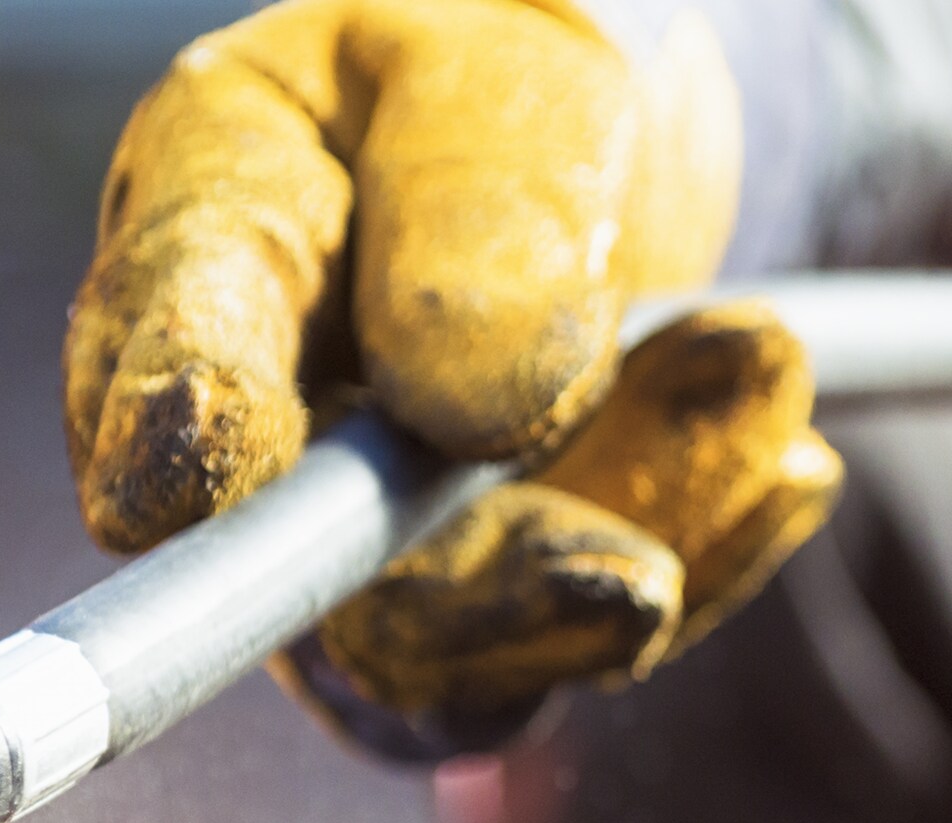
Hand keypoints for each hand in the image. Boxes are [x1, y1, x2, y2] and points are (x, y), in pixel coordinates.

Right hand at [66, 0, 839, 737]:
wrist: (617, 117)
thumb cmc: (520, 59)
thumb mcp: (509, 74)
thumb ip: (476, 204)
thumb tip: (469, 404)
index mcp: (222, 213)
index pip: (166, 324)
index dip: (167, 415)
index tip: (179, 490)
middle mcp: (266, 401)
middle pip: (317, 569)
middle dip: (487, 595)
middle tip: (637, 583)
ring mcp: (367, 517)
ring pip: (460, 635)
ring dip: (637, 537)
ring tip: (760, 364)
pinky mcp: (480, 578)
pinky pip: (572, 632)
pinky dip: (702, 550)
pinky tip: (785, 465)